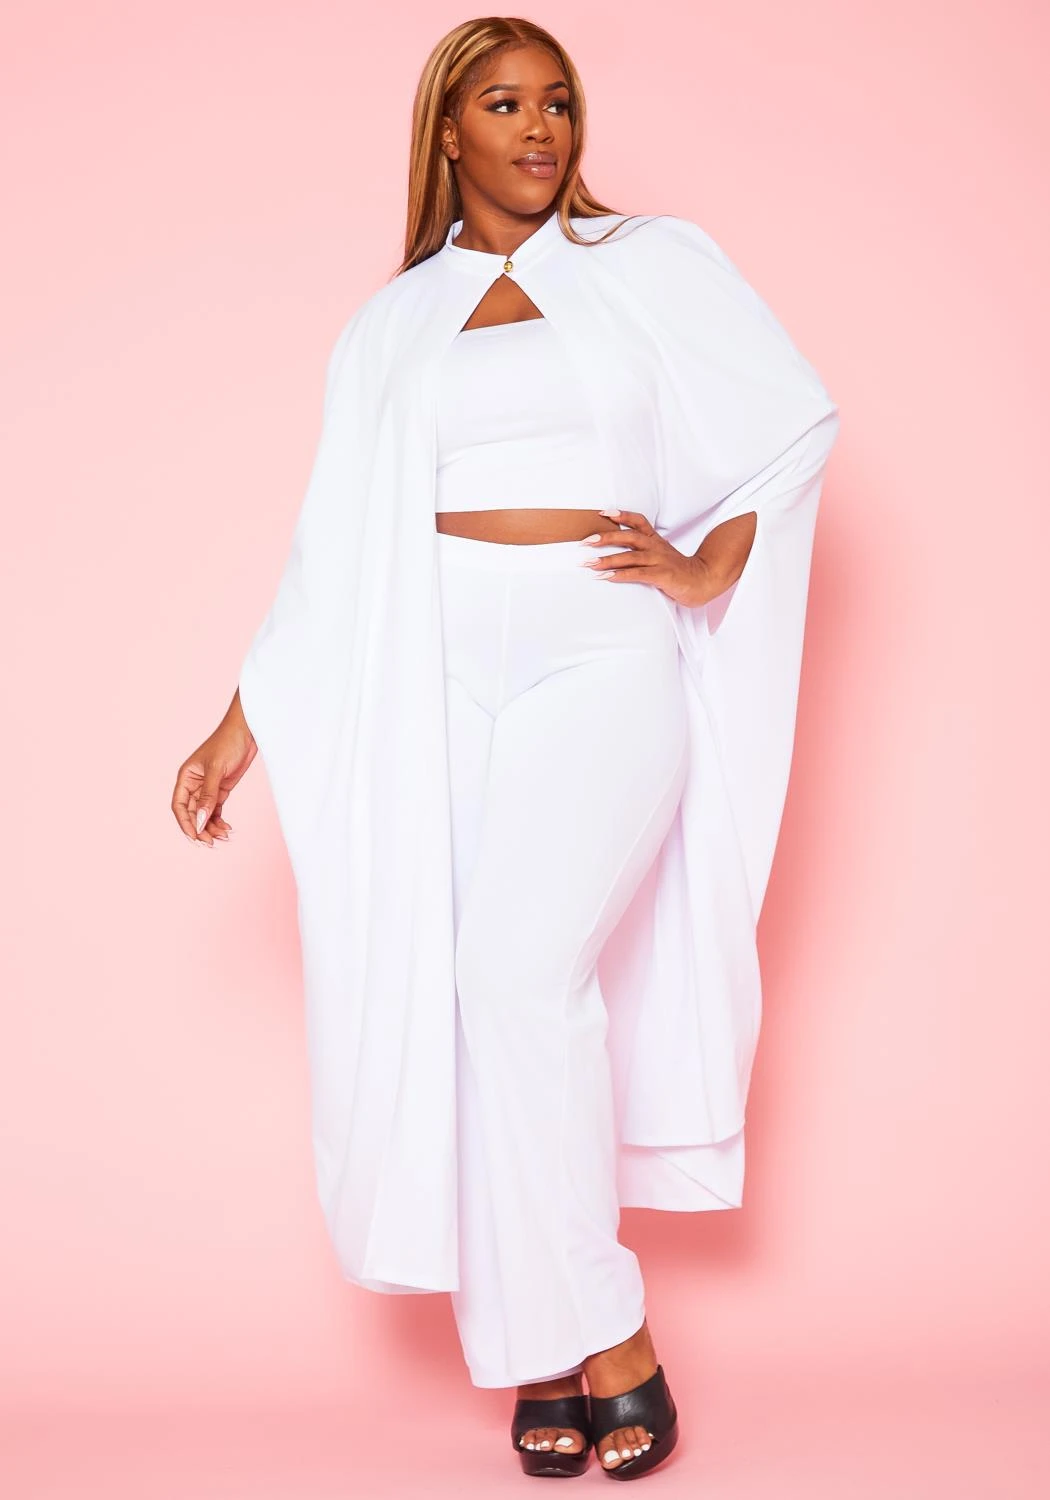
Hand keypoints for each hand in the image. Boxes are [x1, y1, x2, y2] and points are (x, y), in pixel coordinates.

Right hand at [171, 717, 256, 847]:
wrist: (246, 731)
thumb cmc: (227, 743)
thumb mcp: (216, 770)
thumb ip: (208, 796)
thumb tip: (201, 820)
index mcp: (186, 777)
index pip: (180, 805)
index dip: (185, 822)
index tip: (195, 836)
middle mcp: (194, 784)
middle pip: (192, 812)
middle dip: (200, 828)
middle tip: (211, 842)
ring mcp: (208, 787)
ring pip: (205, 813)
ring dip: (211, 826)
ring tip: (222, 836)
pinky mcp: (221, 789)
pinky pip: (216, 809)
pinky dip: (219, 820)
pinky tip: (226, 828)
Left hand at [580, 509, 726, 608]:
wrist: (703, 580)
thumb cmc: (677, 570)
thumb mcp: (661, 554)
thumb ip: (643, 551)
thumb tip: (617, 553)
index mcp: (655, 539)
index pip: (638, 520)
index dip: (621, 515)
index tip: (602, 513)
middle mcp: (656, 547)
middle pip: (628, 537)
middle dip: (605, 537)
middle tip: (585, 541)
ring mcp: (659, 560)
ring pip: (629, 557)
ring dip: (607, 560)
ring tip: (589, 564)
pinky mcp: (662, 575)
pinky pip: (637, 574)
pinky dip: (620, 575)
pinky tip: (606, 577)